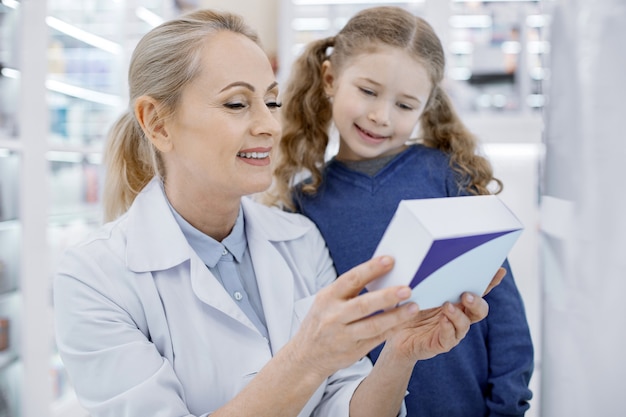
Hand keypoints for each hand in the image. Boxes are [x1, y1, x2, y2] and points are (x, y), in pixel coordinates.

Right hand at [287, 256, 419, 378]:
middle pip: (363, 305)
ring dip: (395, 316)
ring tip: (413, 308)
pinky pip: (377, 339)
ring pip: (373, 325)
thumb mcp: (326, 300)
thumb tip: (380, 270)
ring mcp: (343, 336)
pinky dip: (392, 330)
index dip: (370, 269)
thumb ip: (349, 289)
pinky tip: (405, 322)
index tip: (389, 260)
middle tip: (407, 288)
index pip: (351, 280)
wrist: (307, 355)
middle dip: (386, 296)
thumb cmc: (322, 320)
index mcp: (327, 297)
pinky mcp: (353, 351)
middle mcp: (334, 316)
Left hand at [383, 267, 505, 363]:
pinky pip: (450, 337)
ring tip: (447, 306)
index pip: (478, 290)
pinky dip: (447, 328)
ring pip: (465, 324)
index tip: (499, 271)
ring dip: (459, 315)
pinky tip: (442, 320)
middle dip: (477, 301)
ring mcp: (452, 330)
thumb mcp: (418, 289)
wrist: (394, 332)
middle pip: (479, 309)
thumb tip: (430, 256)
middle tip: (467, 294)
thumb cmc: (409, 306)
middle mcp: (459, 315)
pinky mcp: (442, 343)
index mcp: (457, 299)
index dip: (491, 282)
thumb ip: (427, 277)